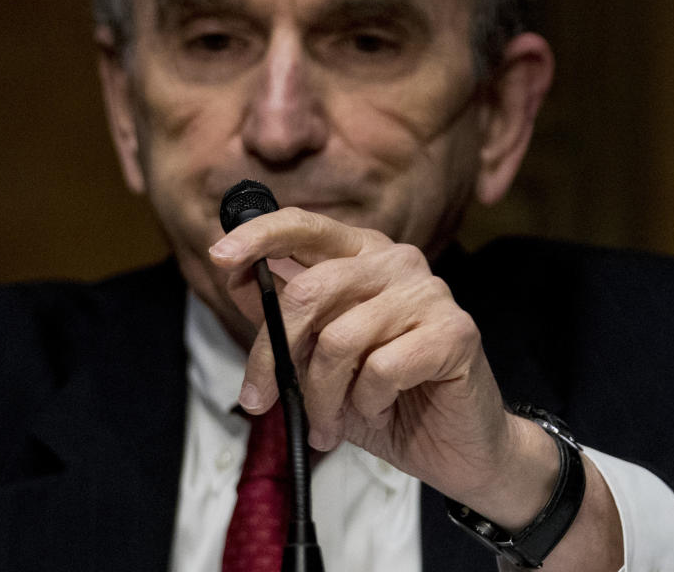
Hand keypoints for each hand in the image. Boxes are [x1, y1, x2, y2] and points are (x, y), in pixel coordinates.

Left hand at [208, 207, 555, 520]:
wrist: (454, 447)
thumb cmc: (383, 398)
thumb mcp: (317, 360)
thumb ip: (285, 318)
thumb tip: (241, 280)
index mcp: (361, 255)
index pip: (305, 226)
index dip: (259, 236)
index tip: (219, 257)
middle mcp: (396, 261)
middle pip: (309, 291)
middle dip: (272, 355)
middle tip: (260, 400)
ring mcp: (429, 293)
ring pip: (340, 340)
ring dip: (322, 397)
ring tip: (327, 423)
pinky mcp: (454, 332)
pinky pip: (381, 369)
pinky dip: (368, 403)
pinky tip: (380, 410)